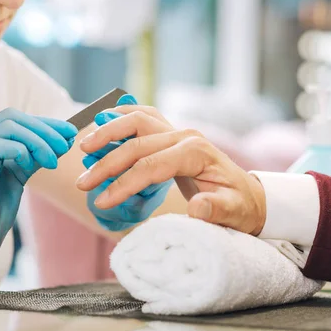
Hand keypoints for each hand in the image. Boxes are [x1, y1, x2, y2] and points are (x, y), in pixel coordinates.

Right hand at [0, 109, 76, 297]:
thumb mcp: (18, 175)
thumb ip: (33, 153)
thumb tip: (64, 135)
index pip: (11, 119)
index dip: (43, 122)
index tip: (69, 132)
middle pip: (10, 117)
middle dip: (44, 128)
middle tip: (66, 144)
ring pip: (8, 126)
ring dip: (39, 141)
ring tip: (53, 162)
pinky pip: (0, 145)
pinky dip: (23, 152)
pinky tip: (33, 167)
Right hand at [76, 106, 266, 235]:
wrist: (247, 194)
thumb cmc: (238, 206)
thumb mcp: (233, 213)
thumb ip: (216, 211)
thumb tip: (197, 207)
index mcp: (196, 153)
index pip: (150, 166)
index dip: (123, 183)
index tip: (101, 200)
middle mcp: (185, 136)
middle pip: (137, 142)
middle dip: (106, 162)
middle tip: (83, 182)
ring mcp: (177, 131)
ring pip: (137, 121)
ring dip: (108, 132)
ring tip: (83, 147)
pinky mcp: (171, 134)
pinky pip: (143, 117)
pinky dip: (121, 117)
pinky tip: (102, 122)